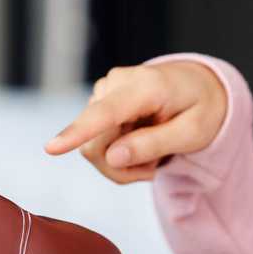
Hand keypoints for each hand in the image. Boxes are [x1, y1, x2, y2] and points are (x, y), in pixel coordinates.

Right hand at [45, 61, 227, 183]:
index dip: (78, 132)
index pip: (106, 113)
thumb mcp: (193, 133)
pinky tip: (138, 145)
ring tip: (151, 154)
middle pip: (95, 145)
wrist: (198, 88)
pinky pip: (94, 146)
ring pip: (92, 150)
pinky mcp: (98, 105)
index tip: (51, 148)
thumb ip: (153, 144)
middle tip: (154, 168)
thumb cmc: (201, 109)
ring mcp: (103, 94)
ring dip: (122, 165)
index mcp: (146, 86)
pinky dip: (118, 156)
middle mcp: (116, 85)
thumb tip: (113, 157)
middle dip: (122, 169)